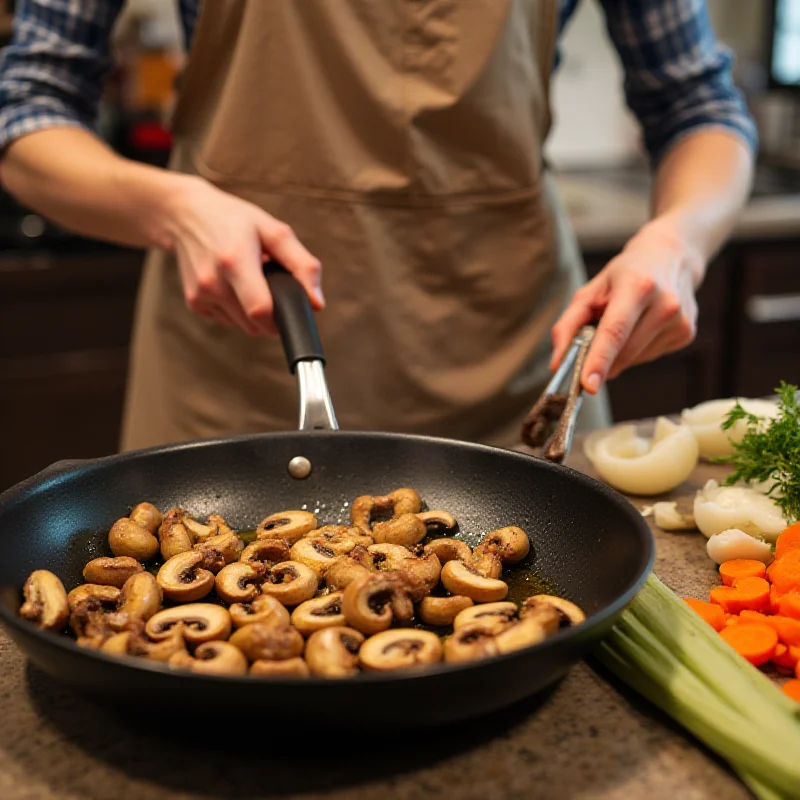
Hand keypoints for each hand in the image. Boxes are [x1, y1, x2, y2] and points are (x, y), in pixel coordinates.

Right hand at [162, 176, 323, 334]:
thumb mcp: (273, 230)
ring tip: (250, 281)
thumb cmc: (235, 220)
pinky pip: (229, 321)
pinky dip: (238, 310)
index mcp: (234, 260)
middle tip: (272, 287)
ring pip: (244, 326)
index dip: (282, 319)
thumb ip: (302, 265)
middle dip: (272, 314)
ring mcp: (200, 295)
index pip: (261, 309)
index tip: (291, 310)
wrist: (185, 214)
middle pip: (255, 324)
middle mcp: (213, 281)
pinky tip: (234, 285)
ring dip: (255, 313)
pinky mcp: (194, 304)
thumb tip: (317, 303)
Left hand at [550, 219, 700, 391]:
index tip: (588, 385)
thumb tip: (557, 363)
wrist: (670, 257)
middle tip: (589, 351)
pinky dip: (635, 351)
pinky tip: (640, 328)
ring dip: (619, 354)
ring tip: (623, 325)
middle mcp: (665, 303)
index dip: (599, 360)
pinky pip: (648, 357)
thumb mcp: (590, 291)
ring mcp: (680, 320)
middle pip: (623, 352)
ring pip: (634, 359)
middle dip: (601, 361)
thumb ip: (567, 326)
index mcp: (637, 286)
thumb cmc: (623, 275)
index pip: (615, 331)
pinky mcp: (686, 334)